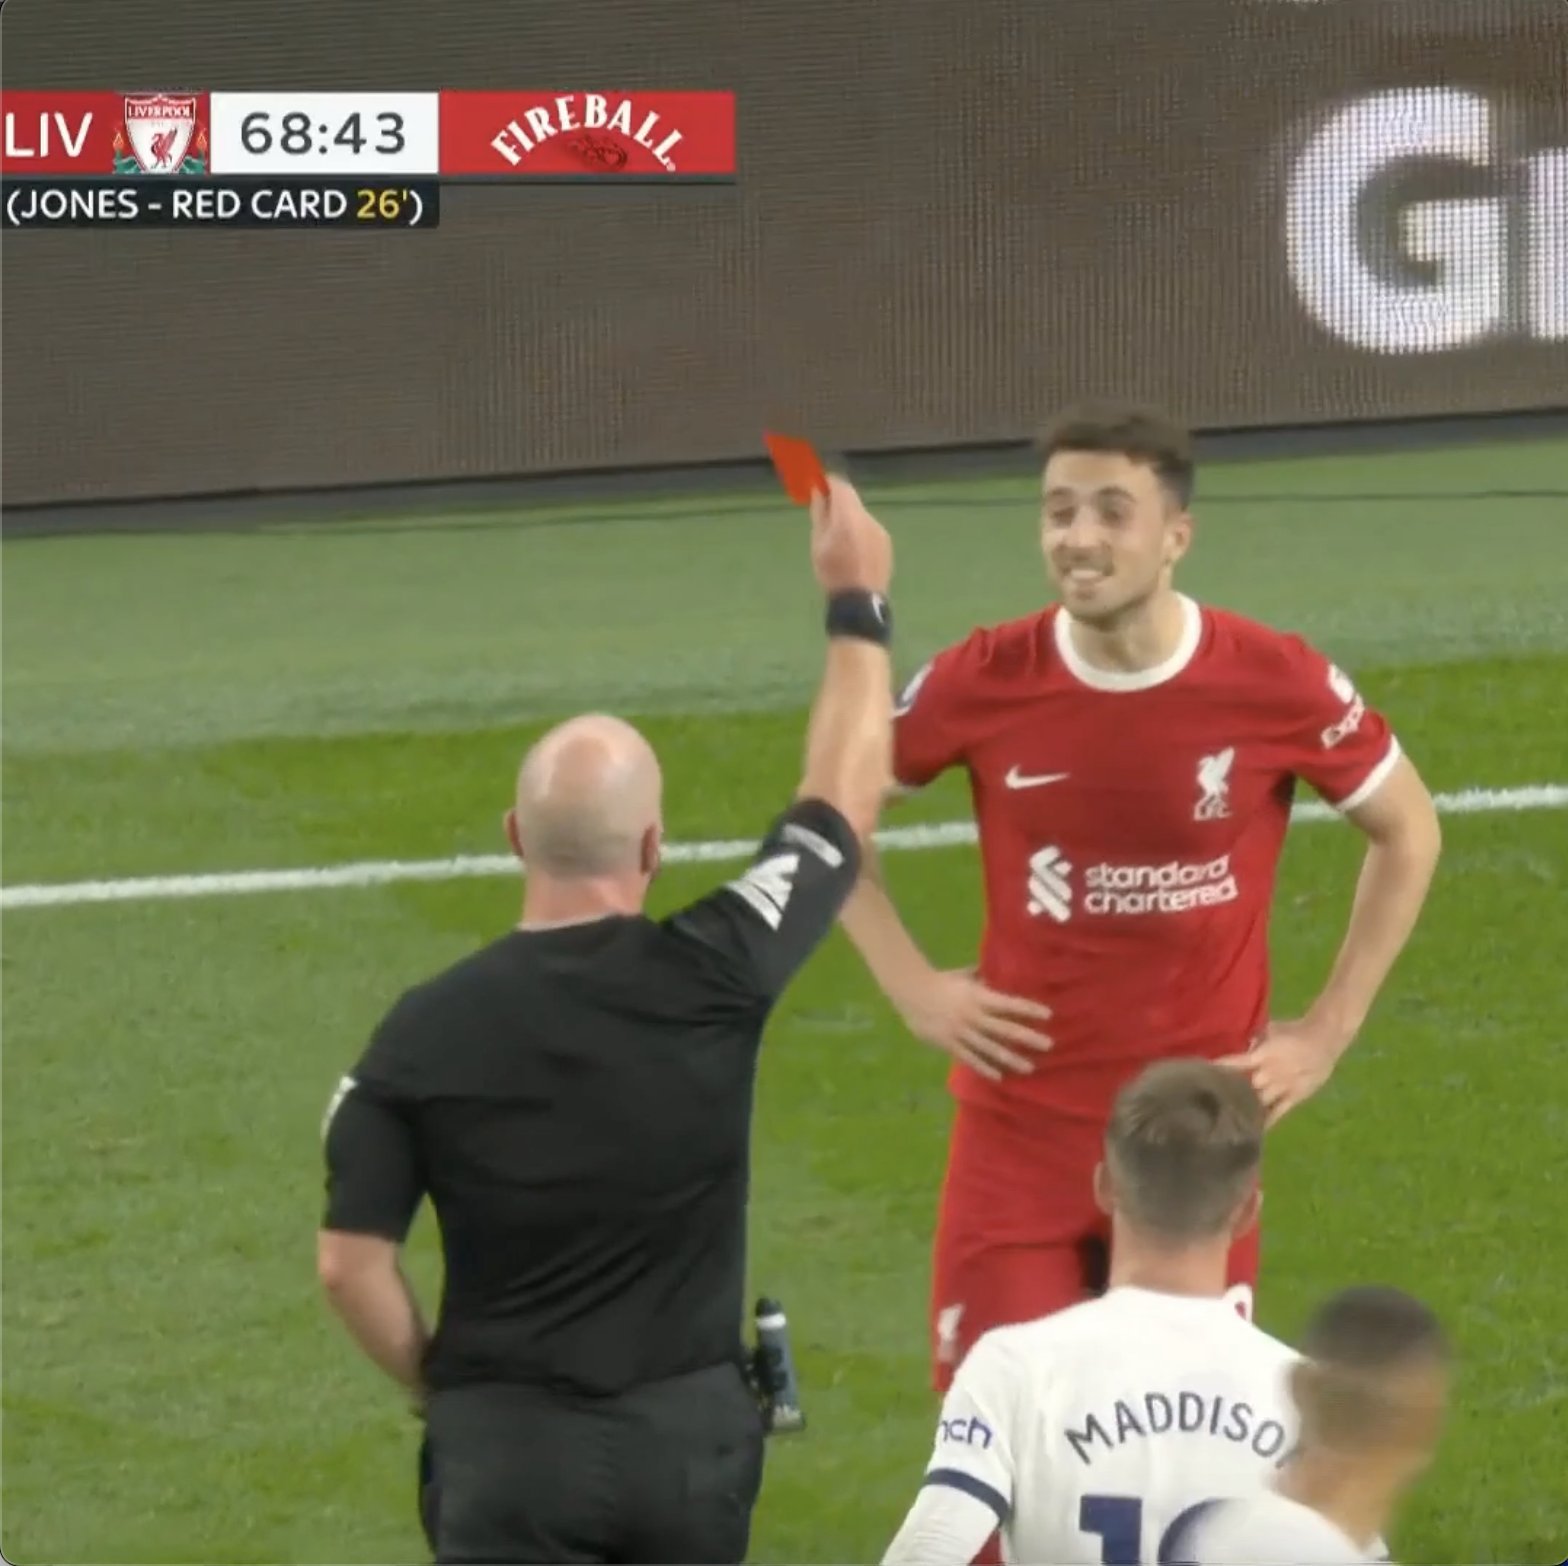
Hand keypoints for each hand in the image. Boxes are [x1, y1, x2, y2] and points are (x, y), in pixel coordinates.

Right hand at [809, 475, 892, 595]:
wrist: (861, 602)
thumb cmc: (832, 573)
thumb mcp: (818, 543)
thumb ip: (819, 514)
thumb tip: (818, 492)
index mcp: (848, 517)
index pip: (840, 486)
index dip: (829, 482)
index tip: (818, 486)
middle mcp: (867, 518)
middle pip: (852, 500)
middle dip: (839, 501)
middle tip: (825, 512)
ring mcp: (880, 530)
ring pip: (861, 515)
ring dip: (849, 518)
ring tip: (838, 538)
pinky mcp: (886, 543)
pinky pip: (870, 528)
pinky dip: (859, 530)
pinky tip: (853, 550)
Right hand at [896, 967, 1052, 1080]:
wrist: (911, 991)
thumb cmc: (939, 981)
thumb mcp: (963, 976)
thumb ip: (981, 976)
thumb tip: (998, 971)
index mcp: (978, 997)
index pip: (1009, 1004)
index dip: (1028, 1009)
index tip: (1048, 1015)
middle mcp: (973, 1016)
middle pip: (1005, 1029)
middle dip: (1028, 1037)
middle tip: (1049, 1044)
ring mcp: (962, 1032)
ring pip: (991, 1048)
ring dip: (1011, 1058)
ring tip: (1030, 1067)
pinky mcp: (950, 1044)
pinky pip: (970, 1058)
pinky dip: (985, 1067)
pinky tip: (999, 1076)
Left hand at [1217, 1019, 1345, 1126]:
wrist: (1326, 1038)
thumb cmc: (1296, 1031)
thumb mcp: (1271, 1030)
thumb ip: (1254, 1041)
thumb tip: (1241, 1046)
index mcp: (1262, 1055)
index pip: (1234, 1063)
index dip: (1219, 1070)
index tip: (1201, 1077)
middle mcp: (1270, 1073)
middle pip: (1245, 1087)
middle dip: (1229, 1094)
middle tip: (1210, 1105)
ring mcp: (1283, 1087)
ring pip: (1260, 1103)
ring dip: (1245, 1110)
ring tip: (1227, 1122)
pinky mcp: (1295, 1097)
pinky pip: (1279, 1112)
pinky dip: (1266, 1121)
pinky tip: (1253, 1132)